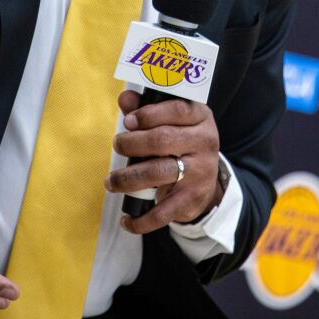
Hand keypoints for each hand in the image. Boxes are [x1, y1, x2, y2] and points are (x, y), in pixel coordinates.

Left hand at [107, 90, 223, 233]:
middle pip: (162, 140)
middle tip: (117, 145)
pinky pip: (163, 211)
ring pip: (158, 172)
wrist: (207, 181)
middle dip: (131, 143)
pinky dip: (141, 219)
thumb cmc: (181, 143)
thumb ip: (147, 109)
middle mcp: (204, 142)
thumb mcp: (172, 121)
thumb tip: (125, 99)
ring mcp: (200, 172)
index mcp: (200, 118)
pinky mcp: (192, 198)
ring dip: (127, 178)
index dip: (148, 115)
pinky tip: (126, 219)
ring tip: (111, 181)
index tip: (127, 121)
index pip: (176, 110)